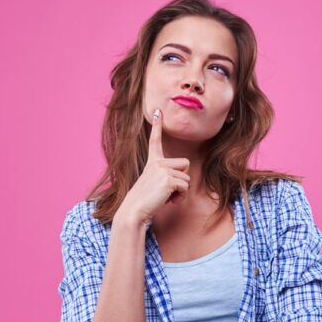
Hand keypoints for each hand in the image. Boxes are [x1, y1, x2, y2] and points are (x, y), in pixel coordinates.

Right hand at [117, 108, 190, 224]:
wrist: (134, 211)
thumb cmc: (145, 202)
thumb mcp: (155, 185)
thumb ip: (167, 178)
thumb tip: (182, 184)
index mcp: (152, 162)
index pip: (155, 141)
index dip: (157, 126)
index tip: (158, 111)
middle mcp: (157, 162)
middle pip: (185, 164)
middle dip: (182, 179)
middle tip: (168, 190)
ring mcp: (163, 169)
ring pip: (187, 178)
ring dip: (181, 191)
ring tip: (166, 197)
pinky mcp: (168, 179)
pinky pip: (185, 187)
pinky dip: (180, 197)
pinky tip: (168, 200)